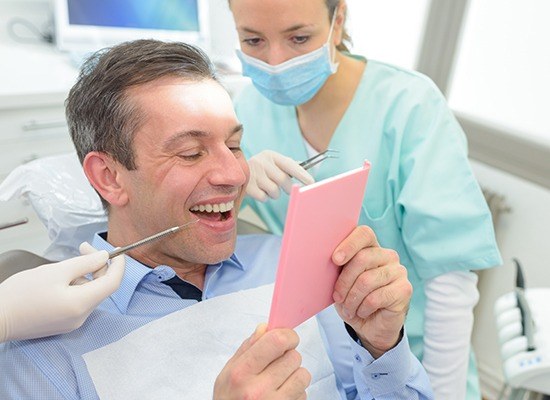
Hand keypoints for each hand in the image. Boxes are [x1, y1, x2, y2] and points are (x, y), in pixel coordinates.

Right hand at [0, 242, 124, 341]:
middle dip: (97, 265)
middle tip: (83, 247)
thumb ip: (84, 263)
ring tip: (64, 265)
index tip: (117, 250)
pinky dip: (76, 286)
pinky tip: (60, 278)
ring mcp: (72, 322)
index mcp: (82, 304)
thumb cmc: (22, 293)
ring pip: (89, 293)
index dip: (118, 265)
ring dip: (85, 275)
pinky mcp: (62, 324)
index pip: (113, 283)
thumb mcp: (56, 271)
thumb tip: (104, 257)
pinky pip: (78, 301)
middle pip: (102, 287)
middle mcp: (81, 317)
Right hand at [213, 323, 310, 399]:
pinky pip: (304, 394)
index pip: (277, 341)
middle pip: (294, 357)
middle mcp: (258, 389)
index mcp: (241, 372)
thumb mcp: (228, 372)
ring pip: (303, 375)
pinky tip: (281, 396)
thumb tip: (265, 328)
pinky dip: (296, 392)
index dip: (287, 335)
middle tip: (277, 364)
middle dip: (288, 357)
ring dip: (295, 375)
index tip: (286, 338)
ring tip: (279, 381)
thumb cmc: (228, 398)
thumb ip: (247, 348)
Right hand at [247, 150, 313, 201]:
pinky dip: (264, 197)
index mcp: (271, 155)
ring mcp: (253, 173)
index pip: (290, 165)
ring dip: (274, 193)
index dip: (301, 174)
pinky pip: (264, 197)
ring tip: (268, 188)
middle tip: (286, 189)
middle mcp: (261, 161)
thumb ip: (288, 165)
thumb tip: (304, 168)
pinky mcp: (247, 185)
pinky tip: (259, 191)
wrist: (234, 172)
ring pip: (274, 191)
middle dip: (287, 188)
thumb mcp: (272, 163)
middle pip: (283, 180)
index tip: (311, 182)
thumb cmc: (260, 170)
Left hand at [331, 226, 411, 357]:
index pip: (364, 234)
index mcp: (371, 247)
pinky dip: (363, 308)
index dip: (349, 244)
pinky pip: (376, 297)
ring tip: (349, 308)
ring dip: (352, 299)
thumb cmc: (353, 299)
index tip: (335, 260)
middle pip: (362, 258)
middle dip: (344, 281)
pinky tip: (362, 312)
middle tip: (337, 297)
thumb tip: (325, 256)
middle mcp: (388, 255)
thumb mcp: (340, 281)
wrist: (370, 326)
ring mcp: (398, 271)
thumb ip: (338, 267)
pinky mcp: (404, 289)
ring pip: (367, 280)